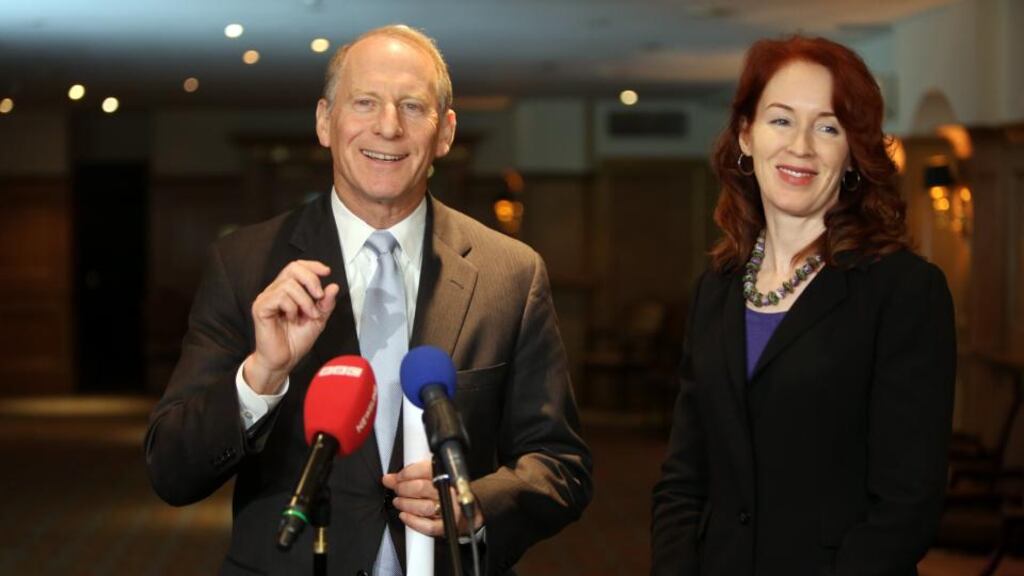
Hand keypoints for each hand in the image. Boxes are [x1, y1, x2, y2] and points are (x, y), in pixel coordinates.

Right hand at [244, 260, 338, 394]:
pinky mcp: (260, 308)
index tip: (327, 272)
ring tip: (307, 315)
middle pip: (293, 268)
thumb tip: (333, 287)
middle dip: (311, 280)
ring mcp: (266, 298)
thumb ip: (326, 304)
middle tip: (318, 297)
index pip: (297, 267)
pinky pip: (280, 297)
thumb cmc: (295, 341)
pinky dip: (292, 308)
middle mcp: (275, 291)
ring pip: (289, 284)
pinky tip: (292, 319)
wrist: (283, 360)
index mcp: (287, 291)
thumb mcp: (318, 319)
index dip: (312, 266)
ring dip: (305, 300)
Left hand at [382, 459, 484, 537]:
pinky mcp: (446, 526)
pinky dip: (413, 522)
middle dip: (403, 488)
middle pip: (421, 488)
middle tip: (397, 489)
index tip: (398, 476)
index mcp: (449, 475)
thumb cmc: (449, 490)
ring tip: (399, 502)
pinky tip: (405, 516)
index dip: (407, 473)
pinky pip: (428, 526)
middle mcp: (450, 491)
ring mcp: (449, 510)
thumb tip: (389, 478)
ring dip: (406, 504)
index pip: (425, 469)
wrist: (471, 508)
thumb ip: (411, 476)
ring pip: (423, 507)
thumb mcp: (433, 476)